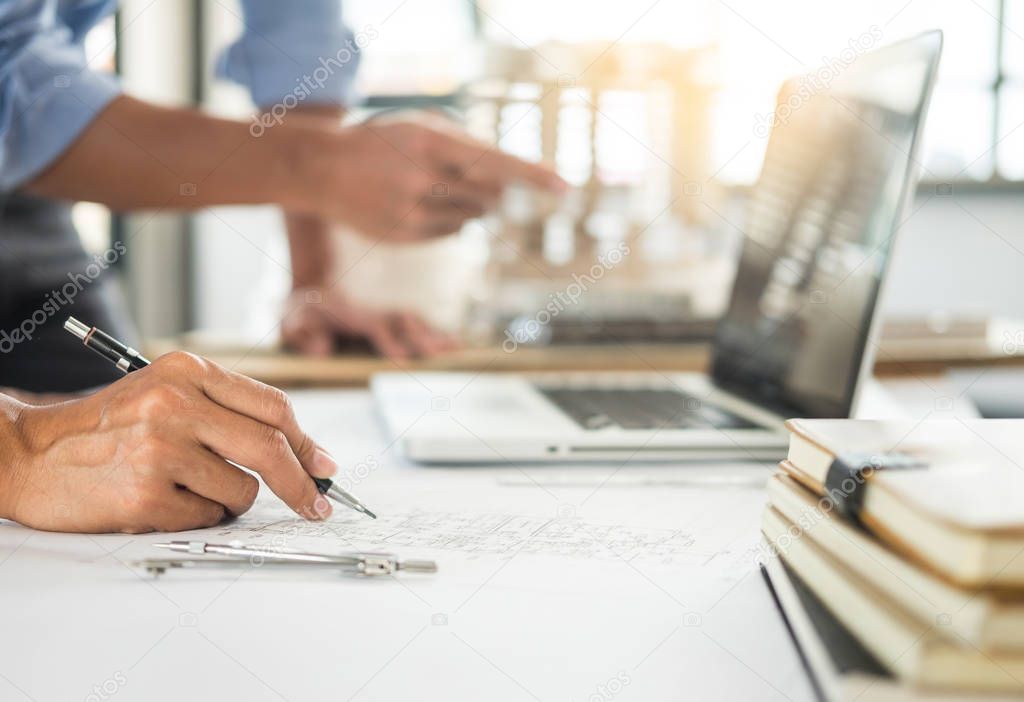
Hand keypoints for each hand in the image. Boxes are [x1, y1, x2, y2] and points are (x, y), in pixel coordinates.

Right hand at [0, 352, 336, 532]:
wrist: (29, 454)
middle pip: (271, 447)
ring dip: (230, 501)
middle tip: (317, 505)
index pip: (274, 406)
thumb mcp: (164, 391)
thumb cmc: (107, 426)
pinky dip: (198, 517)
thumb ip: (228, 411)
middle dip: (302, 484)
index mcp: (186, 370)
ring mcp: (159, 450)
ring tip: (187, 488)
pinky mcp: (145, 495)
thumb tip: (303, 452)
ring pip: (242, 490)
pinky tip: (164, 501)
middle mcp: (175, 404)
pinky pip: (207, 517)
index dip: (308, 442)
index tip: (325, 466)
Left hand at [282, 287, 459, 359]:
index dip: (389, 341)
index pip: (376, 328)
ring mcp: (385, 316)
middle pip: (405, 324)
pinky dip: (437, 334)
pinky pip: (418, 326)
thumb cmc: (300, 309)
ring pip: (416, 324)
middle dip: (424, 337)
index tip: (403, 357)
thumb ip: (303, 332)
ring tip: (459, 348)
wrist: (311, 287)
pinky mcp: (391, 321)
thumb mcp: (291, 319)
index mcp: (352, 316)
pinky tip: (456, 345)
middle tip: (444, 353)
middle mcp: (374, 314)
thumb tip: (322, 350)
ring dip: (436, 335)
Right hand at [302, 113, 565, 240]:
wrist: (321, 170)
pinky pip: (451, 234)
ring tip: (434, 188)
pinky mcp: (405, 237)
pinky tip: (418, 206)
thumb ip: (462, 146)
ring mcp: (412, 213)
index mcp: (430, 143)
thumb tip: (504, 183)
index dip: (532, 174)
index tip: (564, 186)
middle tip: (465, 178)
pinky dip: (448, 221)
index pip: (494, 161)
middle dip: (493, 191)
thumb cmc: (380, 143)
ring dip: (469, 205)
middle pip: (490, 196)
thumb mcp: (418, 127)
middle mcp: (423, 179)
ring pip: (472, 217)